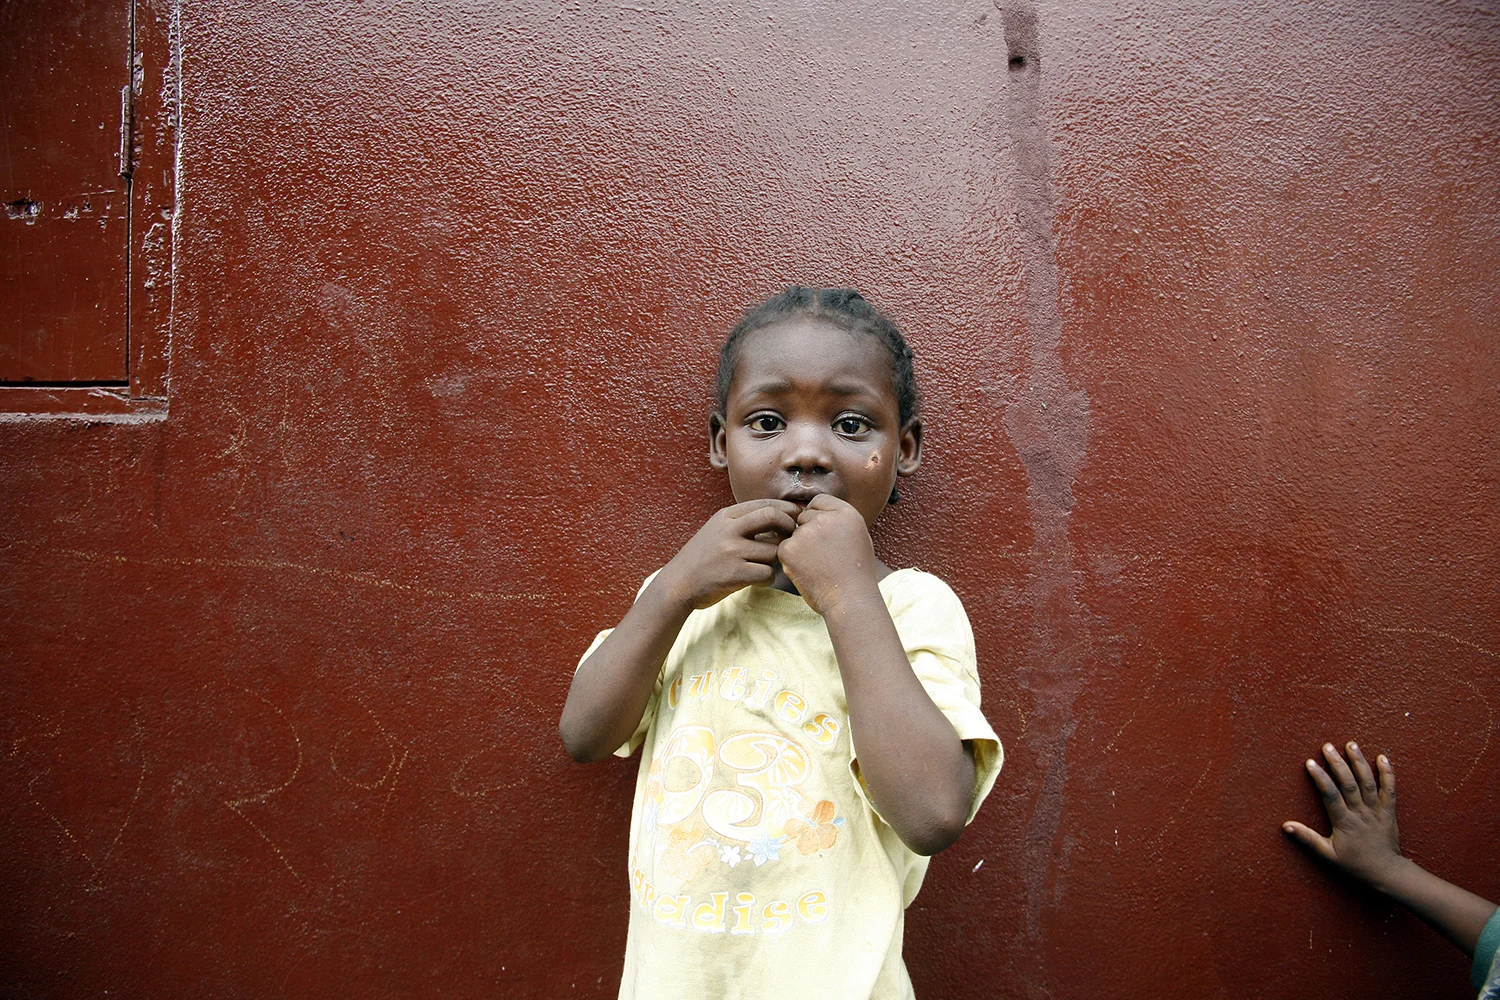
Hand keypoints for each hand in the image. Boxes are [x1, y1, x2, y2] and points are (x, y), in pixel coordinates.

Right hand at [656, 499, 799, 609]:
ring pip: (773, 551)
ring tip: (763, 566)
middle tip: (792, 537)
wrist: (677, 584)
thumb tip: (779, 515)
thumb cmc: (702, 558)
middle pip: (773, 517)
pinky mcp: (734, 574)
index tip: (796, 518)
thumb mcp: (716, 530)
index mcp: (726, 516)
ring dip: (774, 561)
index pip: (765, 504)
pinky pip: (767, 573)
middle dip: (789, 526)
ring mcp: (731, 552)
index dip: (787, 510)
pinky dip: (767, 578)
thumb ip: (742, 521)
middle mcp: (729, 530)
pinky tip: (758, 580)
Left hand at [776, 494, 877, 615]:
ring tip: (817, 566)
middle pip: (804, 516)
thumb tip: (814, 513)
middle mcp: (825, 518)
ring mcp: (806, 532)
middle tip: (821, 555)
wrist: (850, 598)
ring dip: (799, 546)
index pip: (819, 502)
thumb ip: (837, 521)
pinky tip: (807, 571)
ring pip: (793, 533)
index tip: (824, 535)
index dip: (818, 517)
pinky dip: (791, 560)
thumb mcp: (858, 537)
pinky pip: (784, 548)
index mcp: (846, 513)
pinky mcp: (789, 548)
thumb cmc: (856, 573)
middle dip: (807, 532)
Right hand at [1283, 740, 1403, 885]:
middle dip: (1338, 763)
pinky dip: (1388, 773)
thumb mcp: (1327, 855)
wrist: (1386, 873)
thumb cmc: (1355, 864)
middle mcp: (1361, 813)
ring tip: (1351, 744)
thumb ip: (1307, 838)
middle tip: (1327, 746)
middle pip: (1349, 783)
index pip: (1330, 795)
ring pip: (1368, 782)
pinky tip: (1382, 758)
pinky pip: (1390, 790)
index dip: (1320, 777)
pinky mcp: (1389, 811)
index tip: (1310, 763)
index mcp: (1345, 822)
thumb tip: (1286, 825)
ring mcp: (1377, 811)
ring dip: (1360, 762)